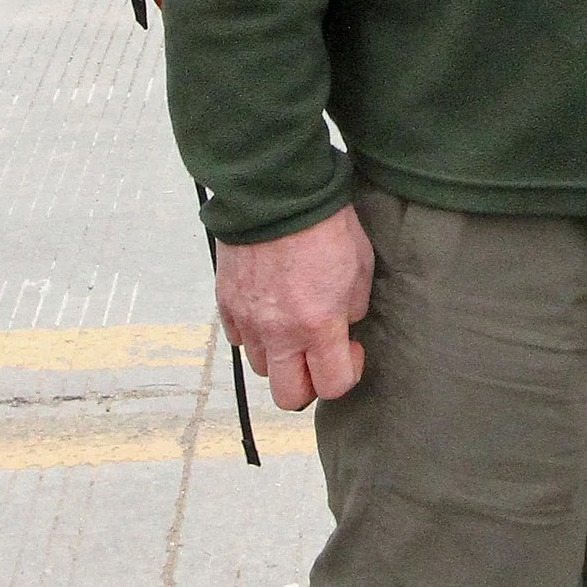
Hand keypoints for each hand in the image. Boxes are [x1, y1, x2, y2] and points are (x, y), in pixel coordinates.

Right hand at [213, 204, 374, 410]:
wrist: (275, 190)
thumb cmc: (324, 223)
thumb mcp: (361, 265)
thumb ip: (353, 307)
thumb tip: (343, 324)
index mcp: (317, 324)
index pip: (332, 385)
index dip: (348, 373)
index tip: (351, 347)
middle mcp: (278, 332)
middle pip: (288, 396)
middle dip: (308, 384)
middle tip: (318, 354)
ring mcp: (247, 320)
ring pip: (261, 367)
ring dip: (280, 356)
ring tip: (292, 325)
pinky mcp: (225, 303)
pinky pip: (239, 338)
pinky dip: (254, 333)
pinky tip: (269, 307)